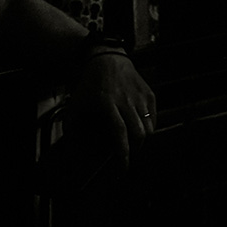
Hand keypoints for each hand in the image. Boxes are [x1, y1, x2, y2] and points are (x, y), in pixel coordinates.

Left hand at [71, 51, 155, 166]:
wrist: (107, 59)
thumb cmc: (91, 85)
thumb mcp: (76, 104)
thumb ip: (71, 129)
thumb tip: (71, 151)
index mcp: (107, 103)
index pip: (120, 133)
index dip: (123, 153)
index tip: (122, 167)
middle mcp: (126, 100)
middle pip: (138, 134)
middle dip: (134, 150)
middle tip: (127, 155)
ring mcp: (140, 97)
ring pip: (148, 128)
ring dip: (141, 140)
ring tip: (131, 141)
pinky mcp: (150, 94)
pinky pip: (154, 118)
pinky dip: (149, 128)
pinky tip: (138, 128)